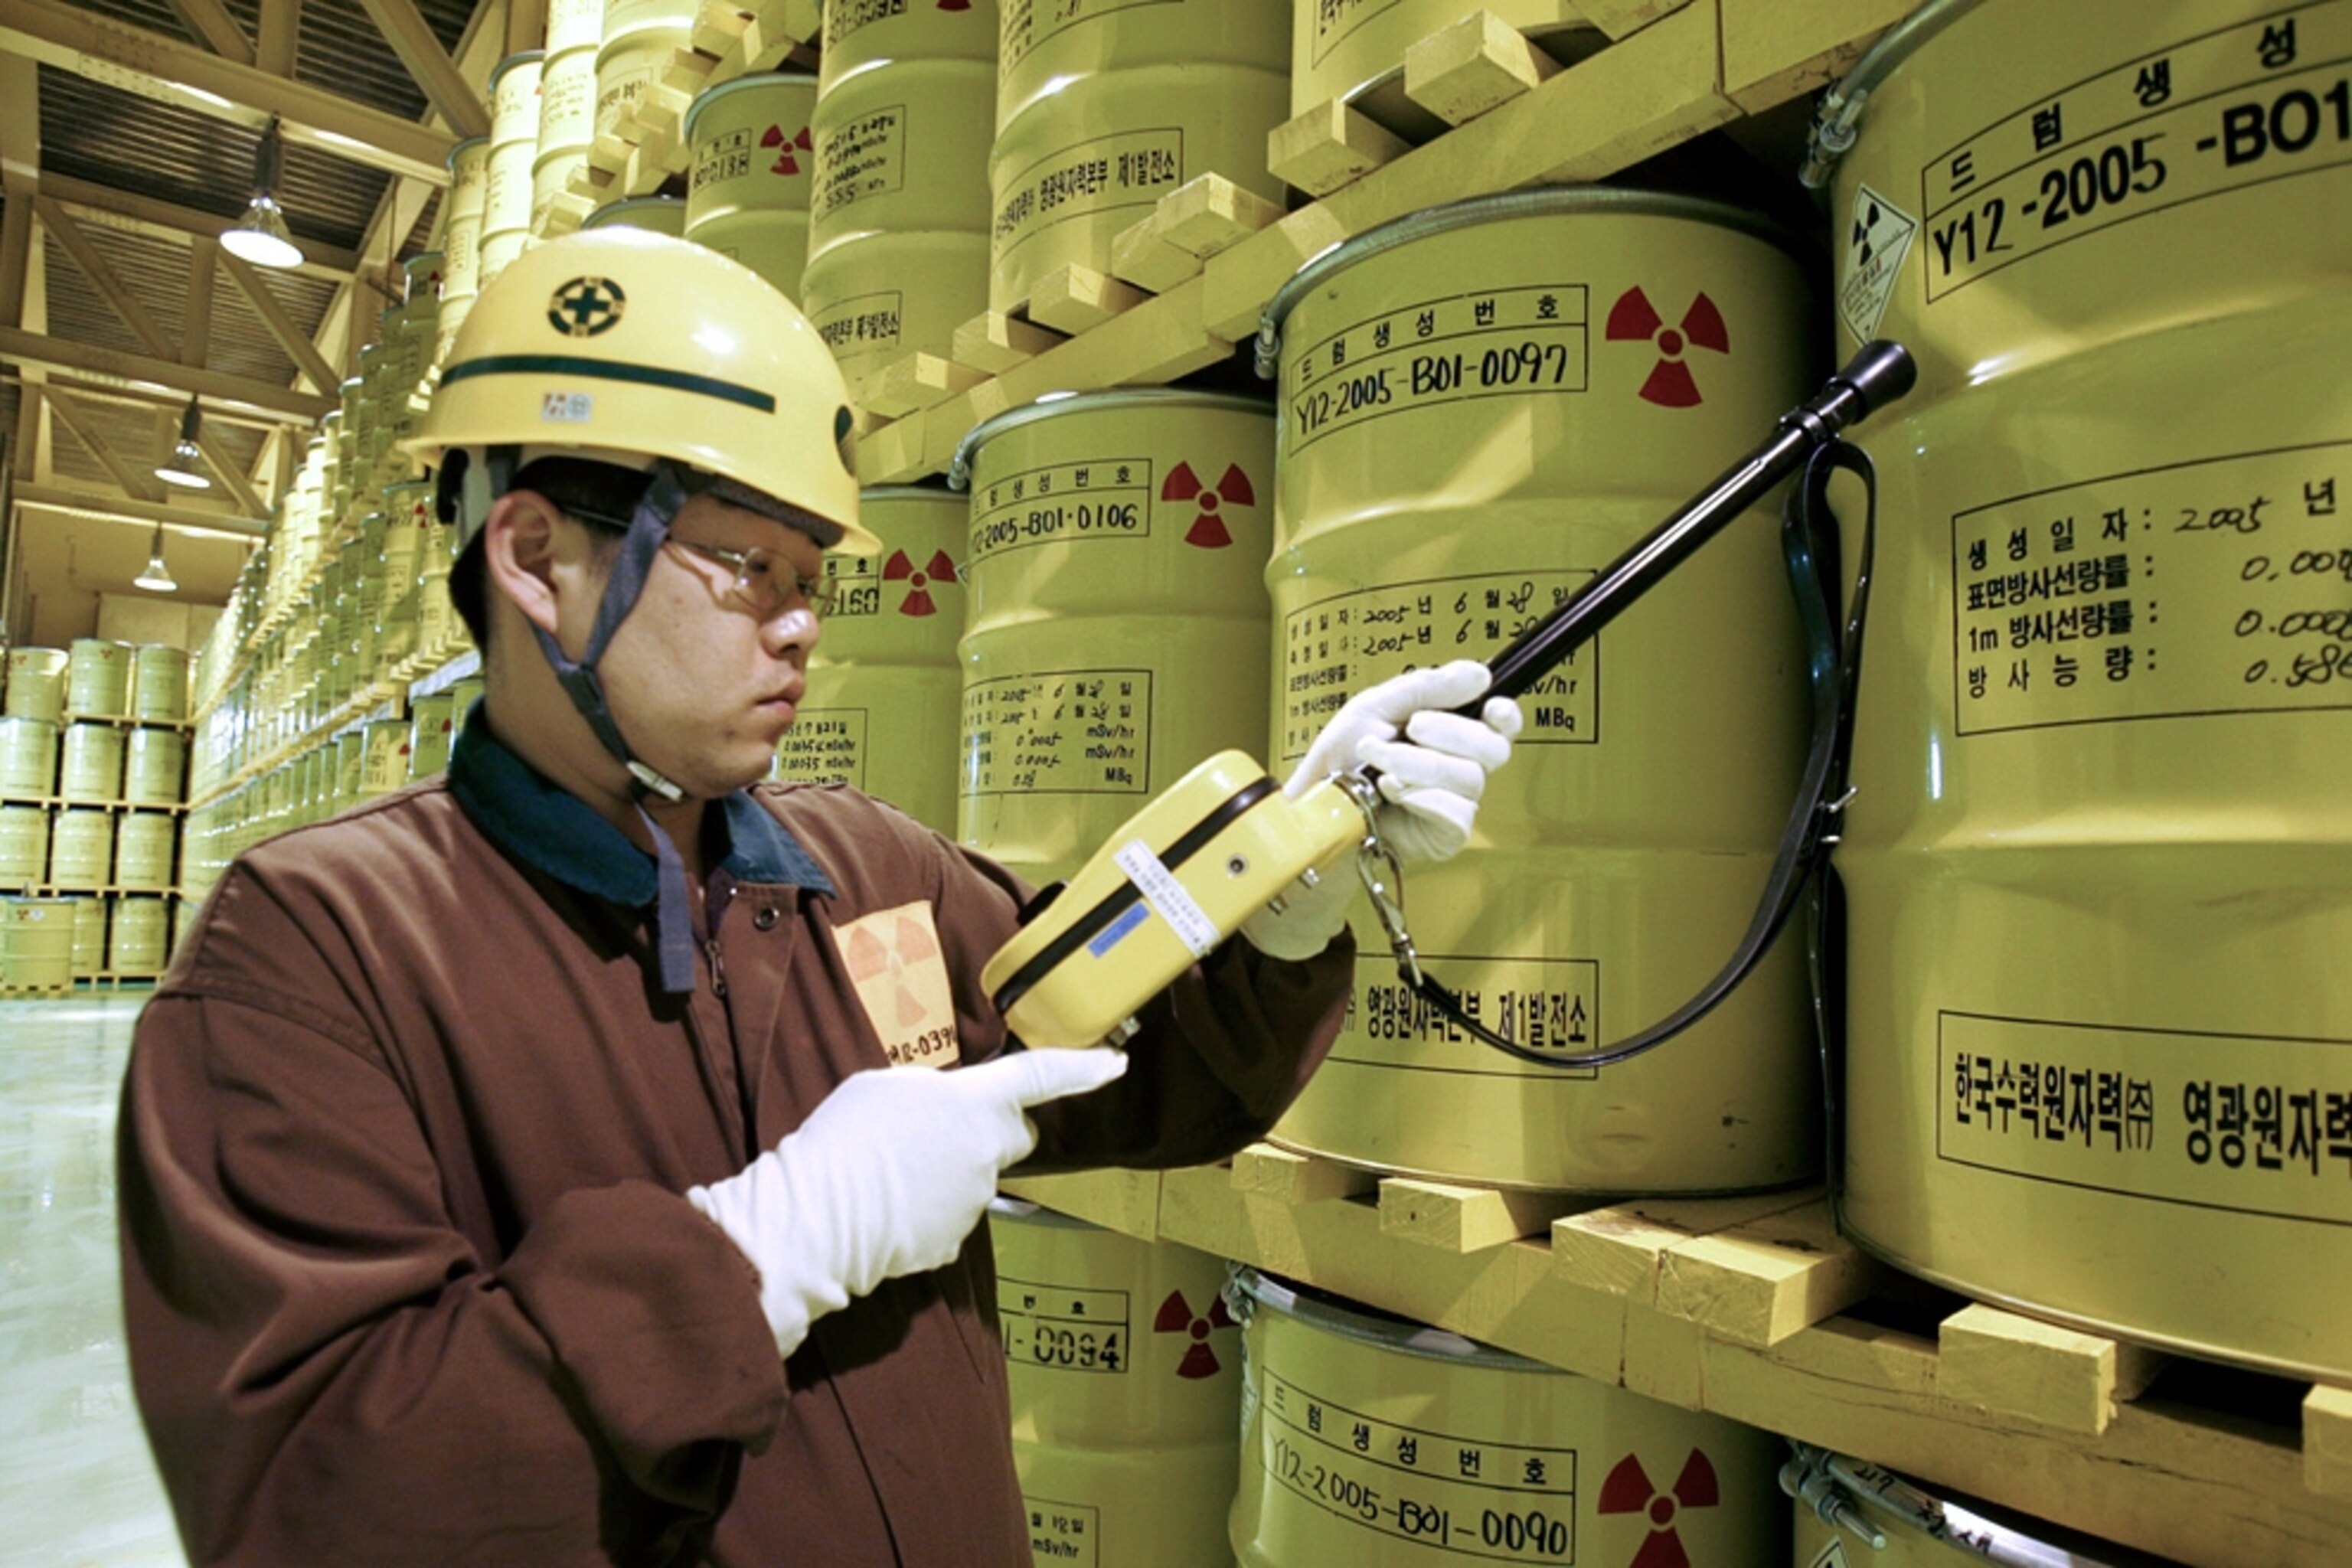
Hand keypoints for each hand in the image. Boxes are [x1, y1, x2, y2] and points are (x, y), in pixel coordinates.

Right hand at [687, 1049, 1128, 1355]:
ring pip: (975, 1178)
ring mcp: (974, 1201)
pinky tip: (890, 1209)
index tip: (1114, 1063)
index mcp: (973, 1102)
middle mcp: (986, 1152)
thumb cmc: (844, 1139)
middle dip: (991, 1131)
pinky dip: (927, 1213)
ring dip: (948, 1173)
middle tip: (941, 1132)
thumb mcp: (884, 1086)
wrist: (817, 1218)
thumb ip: (931, 1091)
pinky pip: (948, 1217)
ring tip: (892, 1174)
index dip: (1081, 1067)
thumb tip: (944, 1108)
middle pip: (1014, 1135)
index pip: (1039, 1076)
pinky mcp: (953, 1242)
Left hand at [1242, 661, 1520, 960]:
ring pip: (1469, 778)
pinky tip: (1390, 792)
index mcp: (1452, 732)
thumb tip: (1478, 674)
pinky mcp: (1445, 835)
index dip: (1506, 716)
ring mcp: (1456, 803)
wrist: (1314, 805)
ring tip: (1379, 761)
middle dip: (1449, 731)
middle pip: (1493, 748)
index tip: (1491, 707)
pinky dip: (1420, 796)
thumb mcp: (1376, 707)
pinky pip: (1456, 812)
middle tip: (1410, 727)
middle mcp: (1461, 767)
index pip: (1501, 725)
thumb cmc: (1342, 759)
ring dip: (1417, 763)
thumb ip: (1426, 687)